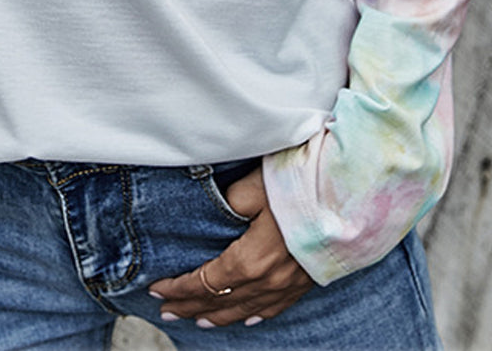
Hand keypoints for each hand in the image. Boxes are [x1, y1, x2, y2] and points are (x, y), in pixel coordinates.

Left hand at [148, 166, 313, 328]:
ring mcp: (288, 285)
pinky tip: (248, 319)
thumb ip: (227, 202)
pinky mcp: (305, 281)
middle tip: (167, 312)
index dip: (178, 288)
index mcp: (249, 261)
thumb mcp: (252, 187)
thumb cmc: (299, 186)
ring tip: (197, 319)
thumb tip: (214, 207)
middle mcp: (267, 281)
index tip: (156, 290)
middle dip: (190, 306)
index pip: (204, 283)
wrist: (350, 198)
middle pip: (221, 302)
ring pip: (246, 310)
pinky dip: (255, 315)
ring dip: (219, 315)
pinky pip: (275, 308)